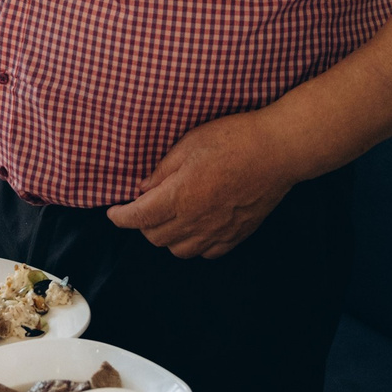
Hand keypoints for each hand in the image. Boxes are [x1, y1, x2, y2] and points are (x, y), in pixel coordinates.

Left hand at [106, 110, 297, 257]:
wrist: (278, 151)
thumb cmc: (233, 139)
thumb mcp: (189, 144)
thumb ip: (163, 170)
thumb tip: (143, 189)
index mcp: (179, 196)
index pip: (138, 218)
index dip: (120, 217)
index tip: (113, 212)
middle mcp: (196, 221)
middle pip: (155, 237)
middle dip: (142, 224)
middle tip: (144, 206)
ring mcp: (218, 231)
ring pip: (179, 250)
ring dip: (166, 236)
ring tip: (168, 217)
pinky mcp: (237, 235)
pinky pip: (207, 252)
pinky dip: (194, 244)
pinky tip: (195, 226)